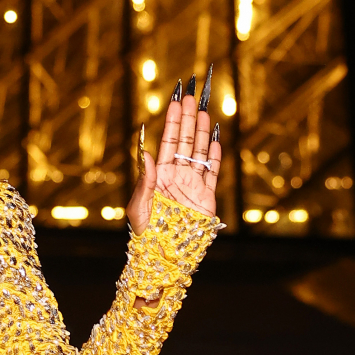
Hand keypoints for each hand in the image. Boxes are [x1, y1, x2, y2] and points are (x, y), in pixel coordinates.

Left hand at [128, 68, 221, 234]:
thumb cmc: (145, 235)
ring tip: (204, 111)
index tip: (175, 102)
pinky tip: (215, 140)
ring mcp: (192, 186)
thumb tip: (146, 151)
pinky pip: (212, 173)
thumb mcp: (139, 206)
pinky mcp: (206, 198)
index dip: (172, 122)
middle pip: (184, 142)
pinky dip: (214, 157)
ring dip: (201, 132)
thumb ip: (144, 179)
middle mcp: (176, 177)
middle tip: (191, 96)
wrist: (163, 257)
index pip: (167, 142)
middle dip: (188, 119)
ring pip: (199, 153)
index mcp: (158, 176)